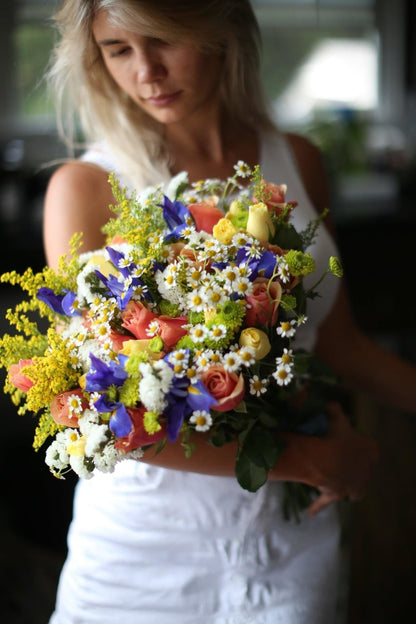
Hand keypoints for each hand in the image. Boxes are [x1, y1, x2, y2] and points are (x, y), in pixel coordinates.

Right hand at [307, 402, 378, 516]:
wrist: (326, 459)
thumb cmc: (335, 437)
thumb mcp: (337, 418)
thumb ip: (335, 409)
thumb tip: (329, 402)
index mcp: (370, 451)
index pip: (370, 448)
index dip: (360, 444)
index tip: (348, 440)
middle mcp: (365, 471)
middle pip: (364, 470)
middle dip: (355, 467)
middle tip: (341, 459)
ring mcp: (352, 486)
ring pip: (355, 490)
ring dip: (349, 488)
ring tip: (339, 483)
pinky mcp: (336, 495)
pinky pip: (325, 501)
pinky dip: (317, 506)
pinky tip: (310, 513)